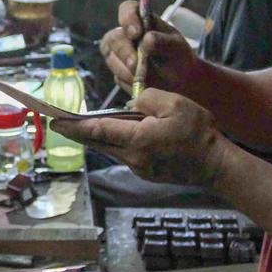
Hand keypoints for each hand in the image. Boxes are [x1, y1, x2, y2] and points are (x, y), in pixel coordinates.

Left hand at [51, 88, 230, 186]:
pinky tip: (121, 133)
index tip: (54, 123)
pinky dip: (118, 142)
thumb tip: (132, 105)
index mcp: (137, 139)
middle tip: (59, 124)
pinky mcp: (147, 172)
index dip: (73, 126)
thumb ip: (147, 99)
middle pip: (98, 142)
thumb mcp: (174, 103)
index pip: (96, 130)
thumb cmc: (199, 132)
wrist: (217, 165)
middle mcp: (133, 158)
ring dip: (99, 137)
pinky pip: (125, 154)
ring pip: (111, 148)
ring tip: (87, 125)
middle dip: (78, 132)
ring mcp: (139, 168)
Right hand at [100, 0, 197, 92]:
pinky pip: (118, 76)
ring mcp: (120, 53)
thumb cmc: (178, 57)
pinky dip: (129, 81)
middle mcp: (126, 34)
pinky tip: (144, 83)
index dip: (127, 18)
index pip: (127, 9)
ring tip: (145, 78)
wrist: (180, 82)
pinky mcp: (119, 71)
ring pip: (112, 58)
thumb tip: (146, 39)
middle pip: (114, 37)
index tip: (136, 33)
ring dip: (126, 70)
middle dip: (124, 52)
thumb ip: (163, 41)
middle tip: (135, 64)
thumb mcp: (176, 47)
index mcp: (141, 20)